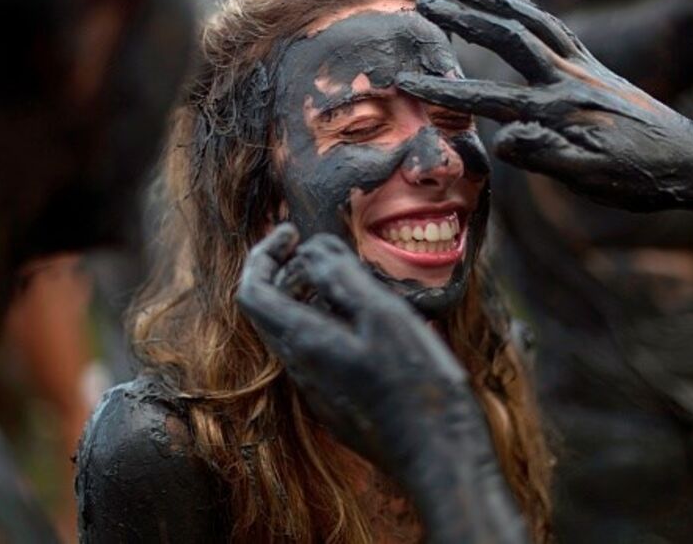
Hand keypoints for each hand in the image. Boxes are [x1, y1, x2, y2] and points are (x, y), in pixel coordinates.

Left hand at [237, 224, 527, 543]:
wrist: (440, 460)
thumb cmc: (418, 386)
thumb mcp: (382, 315)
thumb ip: (340, 277)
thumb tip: (309, 250)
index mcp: (303, 341)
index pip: (252, 290)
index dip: (263, 254)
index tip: (292, 232)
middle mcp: (301, 368)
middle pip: (271, 308)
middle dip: (289, 270)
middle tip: (325, 250)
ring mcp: (318, 390)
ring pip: (297, 329)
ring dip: (314, 295)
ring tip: (357, 280)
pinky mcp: (339, 404)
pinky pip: (320, 351)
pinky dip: (333, 322)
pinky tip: (374, 321)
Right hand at [395, 0, 692, 229]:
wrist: (690, 160)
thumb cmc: (636, 177)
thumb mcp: (589, 178)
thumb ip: (546, 156)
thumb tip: (502, 140)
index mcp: (558, 110)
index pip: (488, 99)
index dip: (444, 92)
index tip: (406, 81)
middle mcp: (568, 78)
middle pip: (508, 36)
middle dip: (463, 17)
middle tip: (426, 1)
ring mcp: (582, 66)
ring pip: (532, 21)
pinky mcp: (594, 65)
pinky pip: (554, 26)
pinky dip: (527, 10)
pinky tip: (512, 7)